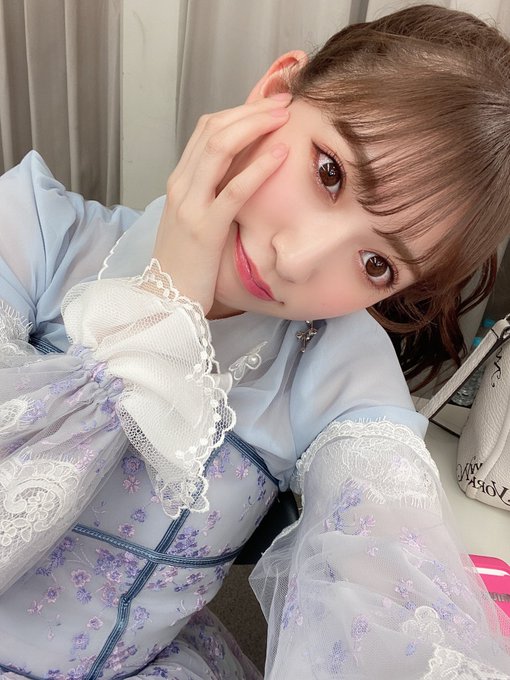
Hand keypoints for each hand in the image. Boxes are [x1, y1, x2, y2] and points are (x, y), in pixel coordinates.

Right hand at [153, 95, 290, 314]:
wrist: (165, 300)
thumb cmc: (187, 263)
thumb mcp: (197, 219)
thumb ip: (213, 193)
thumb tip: (246, 173)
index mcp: (180, 181)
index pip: (206, 130)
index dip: (239, 111)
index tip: (269, 105)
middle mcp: (181, 186)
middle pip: (213, 129)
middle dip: (251, 110)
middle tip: (284, 101)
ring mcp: (190, 205)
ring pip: (219, 148)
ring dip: (254, 125)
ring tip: (284, 116)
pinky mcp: (205, 228)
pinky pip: (234, 190)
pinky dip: (258, 167)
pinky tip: (280, 153)